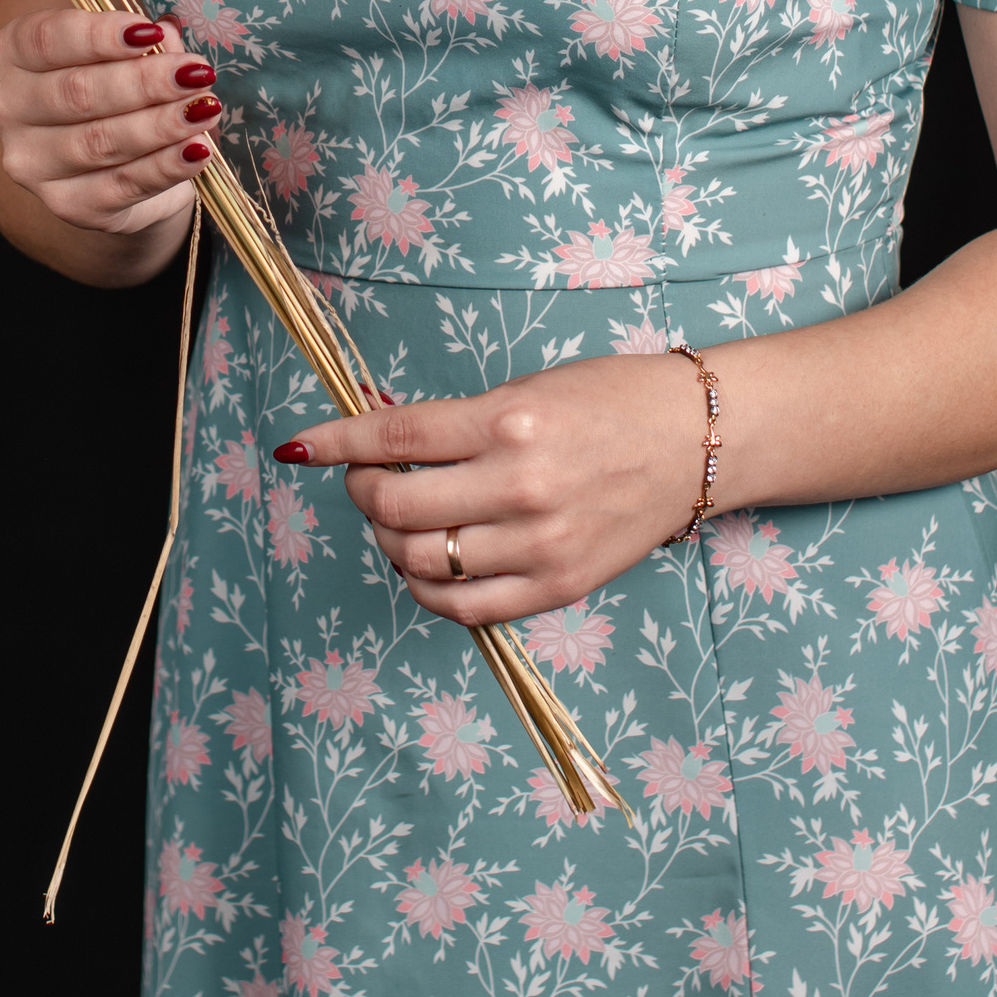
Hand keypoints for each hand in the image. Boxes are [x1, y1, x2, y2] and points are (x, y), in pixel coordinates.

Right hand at [0, 6, 219, 236]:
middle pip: (76, 93)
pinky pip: (121, 185)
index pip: (48, 40)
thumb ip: (144, 42)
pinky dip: (165, 166)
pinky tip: (197, 150)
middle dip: (144, 82)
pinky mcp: (66, 204)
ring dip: (160, 124)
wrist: (113, 166)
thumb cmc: (114, 90)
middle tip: (196, 72)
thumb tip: (169, 33)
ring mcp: (31, 162)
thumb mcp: (125, 55)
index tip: (150, 32)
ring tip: (205, 108)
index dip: (100, 35)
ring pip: (99, 142)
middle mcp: (7, 108)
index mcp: (13, 53)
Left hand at [276, 353, 712, 625]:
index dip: (336, 442)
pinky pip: (464, 606)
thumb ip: (458, 425)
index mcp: (510, 422)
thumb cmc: (610, 401)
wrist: (695, 443)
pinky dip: (427, 589)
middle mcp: (520, 485)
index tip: (301, 446)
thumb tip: (380, 443)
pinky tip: (427, 564)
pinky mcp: (557, 586)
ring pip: (421, 560)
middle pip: (397, 506)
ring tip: (402, 519)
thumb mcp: (528, 390)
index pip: (396, 437)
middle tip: (367, 480)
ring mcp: (539, 543)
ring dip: (391, 540)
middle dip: (363, 493)